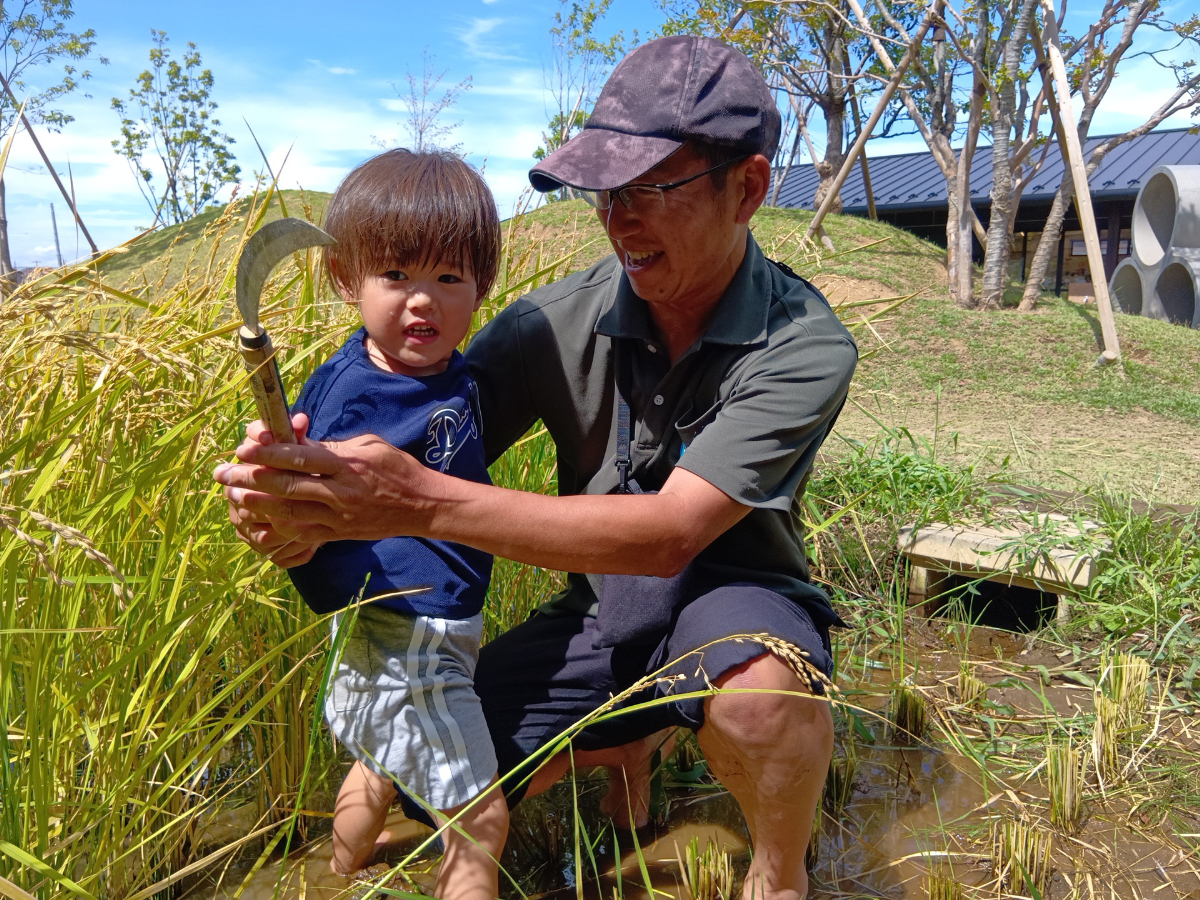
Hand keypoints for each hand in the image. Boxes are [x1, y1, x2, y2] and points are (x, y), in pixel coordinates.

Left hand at [214, 411, 435, 544]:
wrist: (423, 506)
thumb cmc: (397, 468)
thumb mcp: (367, 446)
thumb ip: (330, 447)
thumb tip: (294, 442)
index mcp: (348, 465)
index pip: (301, 457)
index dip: (269, 452)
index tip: (243, 447)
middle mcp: (341, 492)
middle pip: (288, 486)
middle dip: (251, 478)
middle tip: (222, 473)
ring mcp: (339, 517)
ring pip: (290, 513)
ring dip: (258, 505)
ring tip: (234, 496)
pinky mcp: (339, 534)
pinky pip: (303, 533)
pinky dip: (278, 527)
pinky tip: (259, 520)